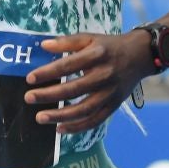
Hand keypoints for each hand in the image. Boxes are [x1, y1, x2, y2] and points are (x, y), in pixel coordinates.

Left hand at [24, 30, 153, 133]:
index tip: (30, 78)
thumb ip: (67, 41)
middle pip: (74, 89)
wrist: (140, 56)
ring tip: (40, 118)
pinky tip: (60, 129)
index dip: (48, 72)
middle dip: (49, 95)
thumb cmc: (109, 46)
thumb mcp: (90, 38)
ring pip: (84, 109)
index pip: (68, 65)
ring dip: (60, 116)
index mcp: (97, 54)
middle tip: (29, 98)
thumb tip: (43, 45)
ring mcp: (110, 92)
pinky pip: (95, 120)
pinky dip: (77, 127)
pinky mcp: (114, 105)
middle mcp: (104, 75)